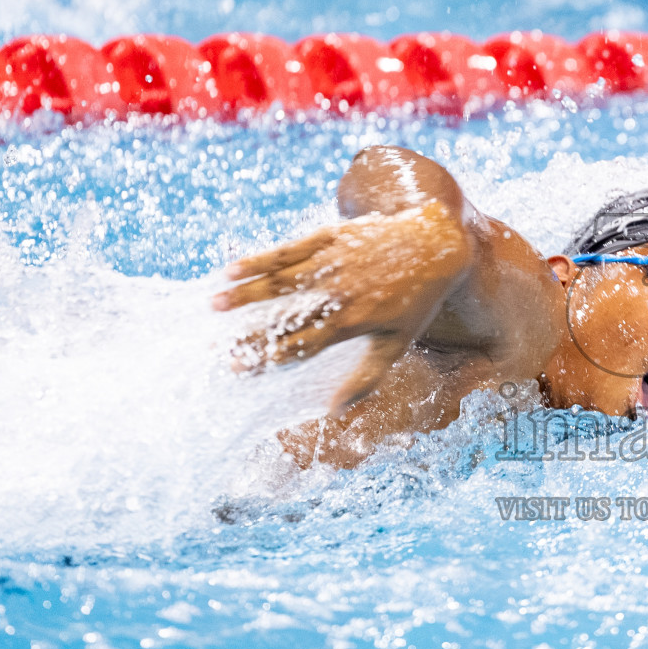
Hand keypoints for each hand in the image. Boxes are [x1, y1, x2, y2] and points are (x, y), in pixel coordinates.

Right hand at [214, 205, 472, 409]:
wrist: (434, 246)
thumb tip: (334, 410)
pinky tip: (231, 268)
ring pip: (281, 282)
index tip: (239, 369)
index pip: (301, 346)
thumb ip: (366, 378)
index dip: (269, 359)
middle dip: (249, 334)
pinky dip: (259, 259)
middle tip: (217, 349)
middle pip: (285, 318)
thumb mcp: (397, 344)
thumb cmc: (415, 302)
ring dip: (246, 294)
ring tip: (214, 306)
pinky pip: (288, 250)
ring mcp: (332, 264)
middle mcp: (338, 294)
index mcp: (352, 323)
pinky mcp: (329, 238)